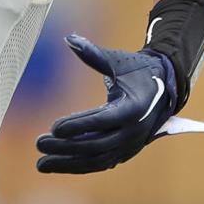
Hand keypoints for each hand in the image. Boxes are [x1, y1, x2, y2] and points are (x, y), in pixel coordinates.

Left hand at [35, 35, 177, 174]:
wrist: (164, 89)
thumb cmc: (137, 71)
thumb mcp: (118, 61)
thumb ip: (93, 54)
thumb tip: (69, 38)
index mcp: (134, 107)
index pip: (103, 120)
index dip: (79, 125)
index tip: (54, 128)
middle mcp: (134, 131)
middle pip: (97, 145)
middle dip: (66, 146)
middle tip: (39, 143)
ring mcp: (130, 145)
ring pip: (97, 160)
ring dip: (68, 162)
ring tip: (41, 163)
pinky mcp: (125, 152)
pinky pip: (100, 163)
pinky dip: (78, 165)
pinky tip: (56, 164)